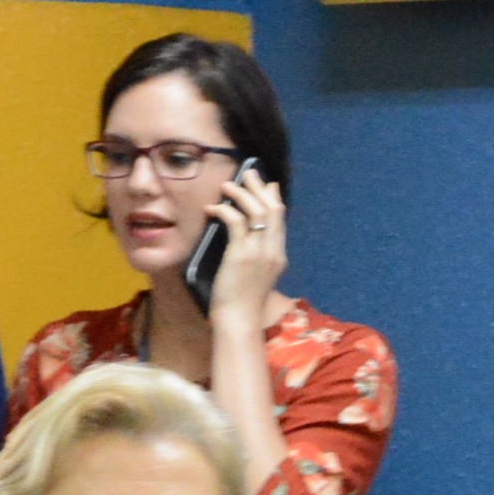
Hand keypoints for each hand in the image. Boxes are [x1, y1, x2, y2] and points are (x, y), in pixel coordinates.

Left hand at [202, 168, 286, 331]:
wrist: (238, 320)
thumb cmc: (242, 303)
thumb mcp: (255, 276)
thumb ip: (256, 255)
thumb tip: (247, 238)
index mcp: (278, 256)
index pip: (280, 219)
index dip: (273, 198)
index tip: (265, 185)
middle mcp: (273, 251)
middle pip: (273, 210)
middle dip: (260, 188)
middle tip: (248, 174)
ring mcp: (259, 252)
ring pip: (257, 212)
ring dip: (242, 194)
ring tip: (227, 185)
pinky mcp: (241, 255)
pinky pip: (236, 222)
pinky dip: (224, 211)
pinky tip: (213, 208)